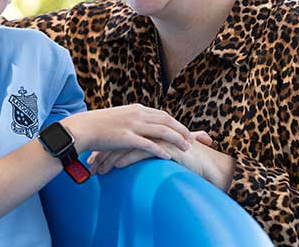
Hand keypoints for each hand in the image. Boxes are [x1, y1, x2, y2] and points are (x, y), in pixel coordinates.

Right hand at [61, 104, 198, 161]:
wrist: (83, 128)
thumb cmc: (99, 126)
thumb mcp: (119, 118)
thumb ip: (132, 121)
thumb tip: (143, 127)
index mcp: (137, 109)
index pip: (163, 114)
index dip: (177, 123)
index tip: (187, 132)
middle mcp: (137, 114)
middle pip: (167, 120)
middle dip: (182, 130)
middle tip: (193, 140)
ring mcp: (132, 125)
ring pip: (162, 131)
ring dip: (177, 139)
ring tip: (187, 148)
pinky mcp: (126, 137)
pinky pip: (148, 144)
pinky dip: (160, 150)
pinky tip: (168, 157)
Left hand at [88, 136, 235, 191]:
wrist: (207, 165)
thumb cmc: (184, 160)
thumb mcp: (163, 153)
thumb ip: (149, 150)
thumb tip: (132, 156)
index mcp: (149, 127)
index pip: (121, 135)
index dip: (106, 147)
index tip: (94, 159)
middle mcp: (151, 129)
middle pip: (120, 139)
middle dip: (104, 153)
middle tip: (91, 166)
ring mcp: (158, 137)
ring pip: (127, 146)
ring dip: (111, 159)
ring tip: (99, 171)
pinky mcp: (164, 147)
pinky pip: (140, 152)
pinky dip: (126, 159)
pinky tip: (115, 168)